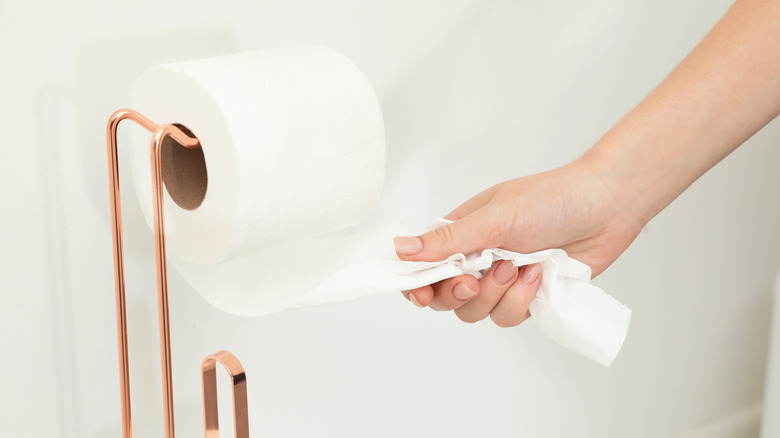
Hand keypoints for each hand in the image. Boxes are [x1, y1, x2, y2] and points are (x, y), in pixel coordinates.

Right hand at [395, 159, 644, 326]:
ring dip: (498, 295)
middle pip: (445, 297)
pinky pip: (508, 317)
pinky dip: (522, 301)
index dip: (417, 284)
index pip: (423, 266)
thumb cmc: (550, 199)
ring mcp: (503, 280)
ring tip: (519, 267)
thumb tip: (400, 250)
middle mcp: (477, 258)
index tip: (420, 293)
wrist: (606, 207)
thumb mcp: (494, 218)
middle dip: (457, 294)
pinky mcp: (528, 297)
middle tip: (473, 282)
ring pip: (477, 312)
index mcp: (461, 234)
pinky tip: (538, 276)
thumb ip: (448, 241)